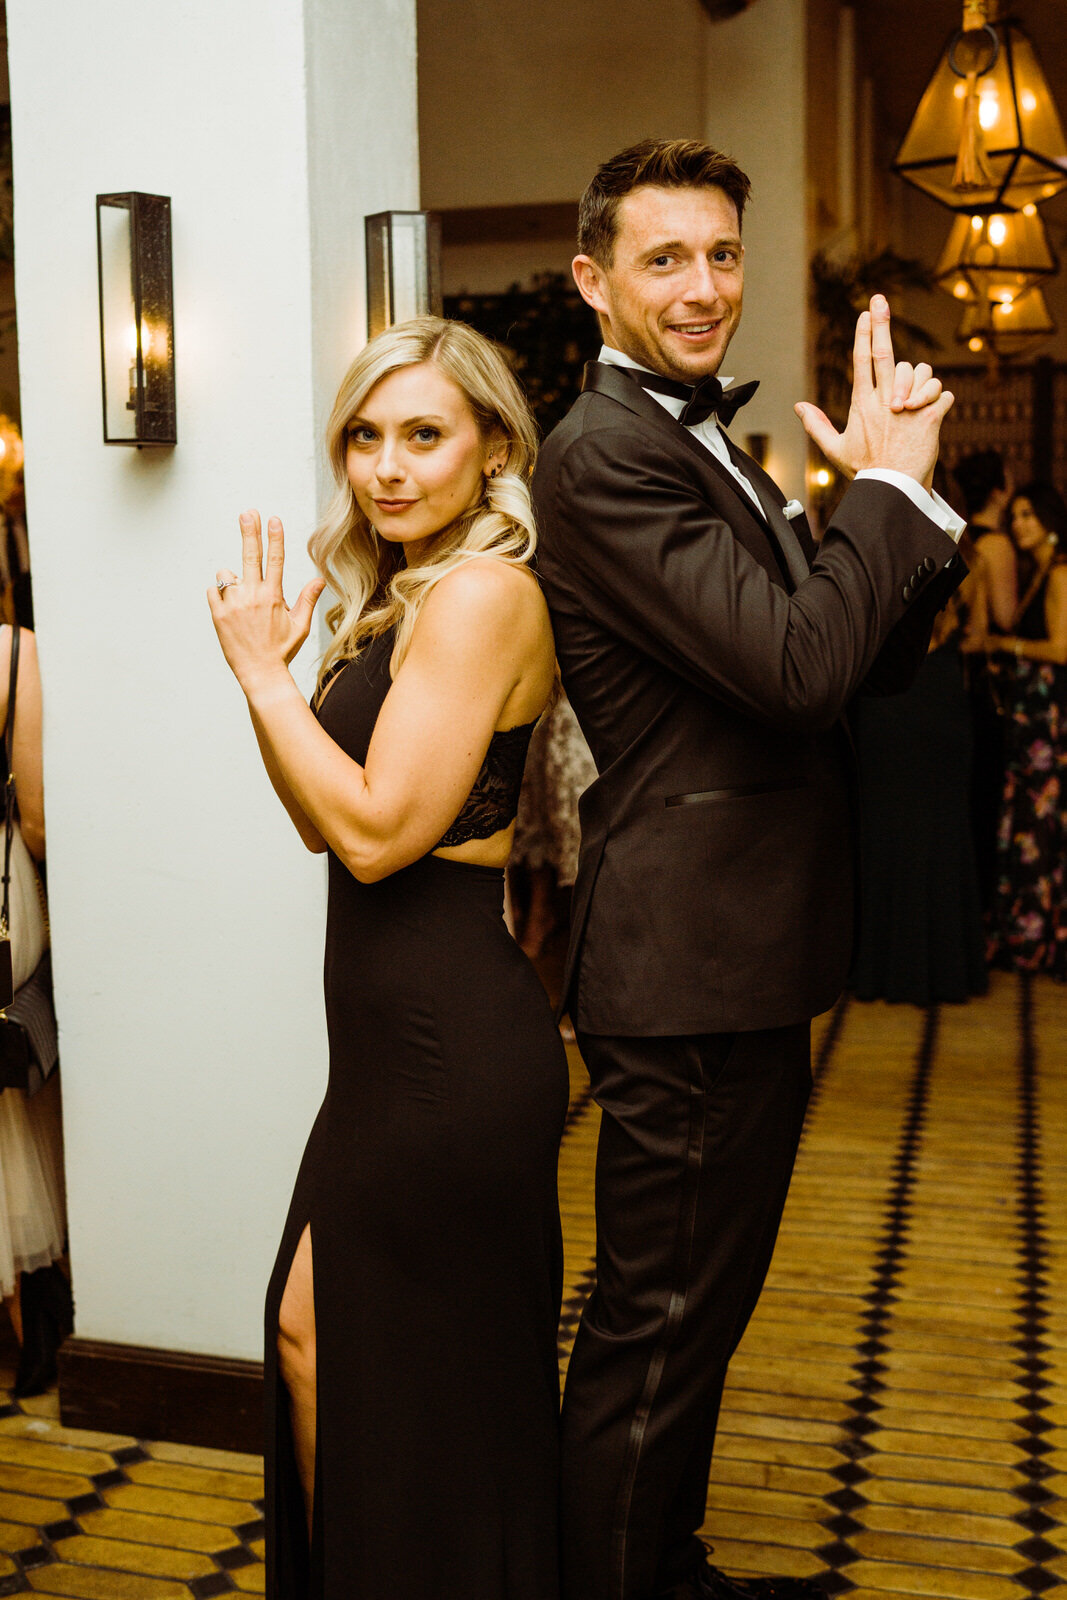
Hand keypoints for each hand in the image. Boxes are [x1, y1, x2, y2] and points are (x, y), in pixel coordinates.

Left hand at [207, 510, 325, 693]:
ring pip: (226, 574)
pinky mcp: (218, 614)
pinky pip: (213, 591)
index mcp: (273, 596)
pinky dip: (219, 595)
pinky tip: (229, 610)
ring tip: (240, 599)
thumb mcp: (299, 626)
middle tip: (247, 513)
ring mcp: (234, 604)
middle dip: (249, 531)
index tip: (273, 519)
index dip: (274, 537)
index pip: (275, 559)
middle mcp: (253, 596)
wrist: (260, 673)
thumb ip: (307, 599)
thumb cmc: (281, 650)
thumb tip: (320, 579)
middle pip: (250, 555)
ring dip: (231, 579)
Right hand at [795, 295, 953, 489]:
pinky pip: (944, 394)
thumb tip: (798, 407)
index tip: (866, 313)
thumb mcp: (836, 449)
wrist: (894, 491)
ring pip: (921, 372)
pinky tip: (935, 413)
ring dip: (923, 382)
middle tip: (880, 299)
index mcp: (863, 405)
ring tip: (917, 402)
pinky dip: (942, 401)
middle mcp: (884, 401)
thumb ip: (817, 425)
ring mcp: (907, 408)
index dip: (864, 334)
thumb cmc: (866, 471)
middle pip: (884, 353)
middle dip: (882, 324)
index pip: (861, 361)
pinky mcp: (930, 417)